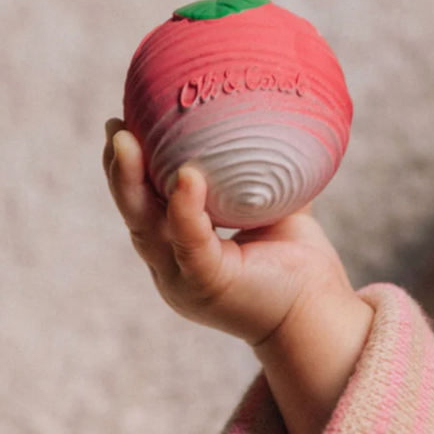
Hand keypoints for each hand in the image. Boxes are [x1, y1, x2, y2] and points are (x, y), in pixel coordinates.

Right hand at [102, 119, 360, 346]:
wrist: (318, 315)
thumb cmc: (297, 265)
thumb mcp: (275, 210)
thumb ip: (263, 174)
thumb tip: (271, 118)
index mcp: (181, 249)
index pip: (144, 204)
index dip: (128, 167)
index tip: (122, 125)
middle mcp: (173, 266)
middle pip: (133, 213)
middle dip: (118, 169)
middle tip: (115, 126)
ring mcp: (184, 279)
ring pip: (145, 227)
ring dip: (130, 182)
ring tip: (126, 141)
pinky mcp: (207, 285)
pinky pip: (189, 241)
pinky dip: (184, 208)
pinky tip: (186, 176)